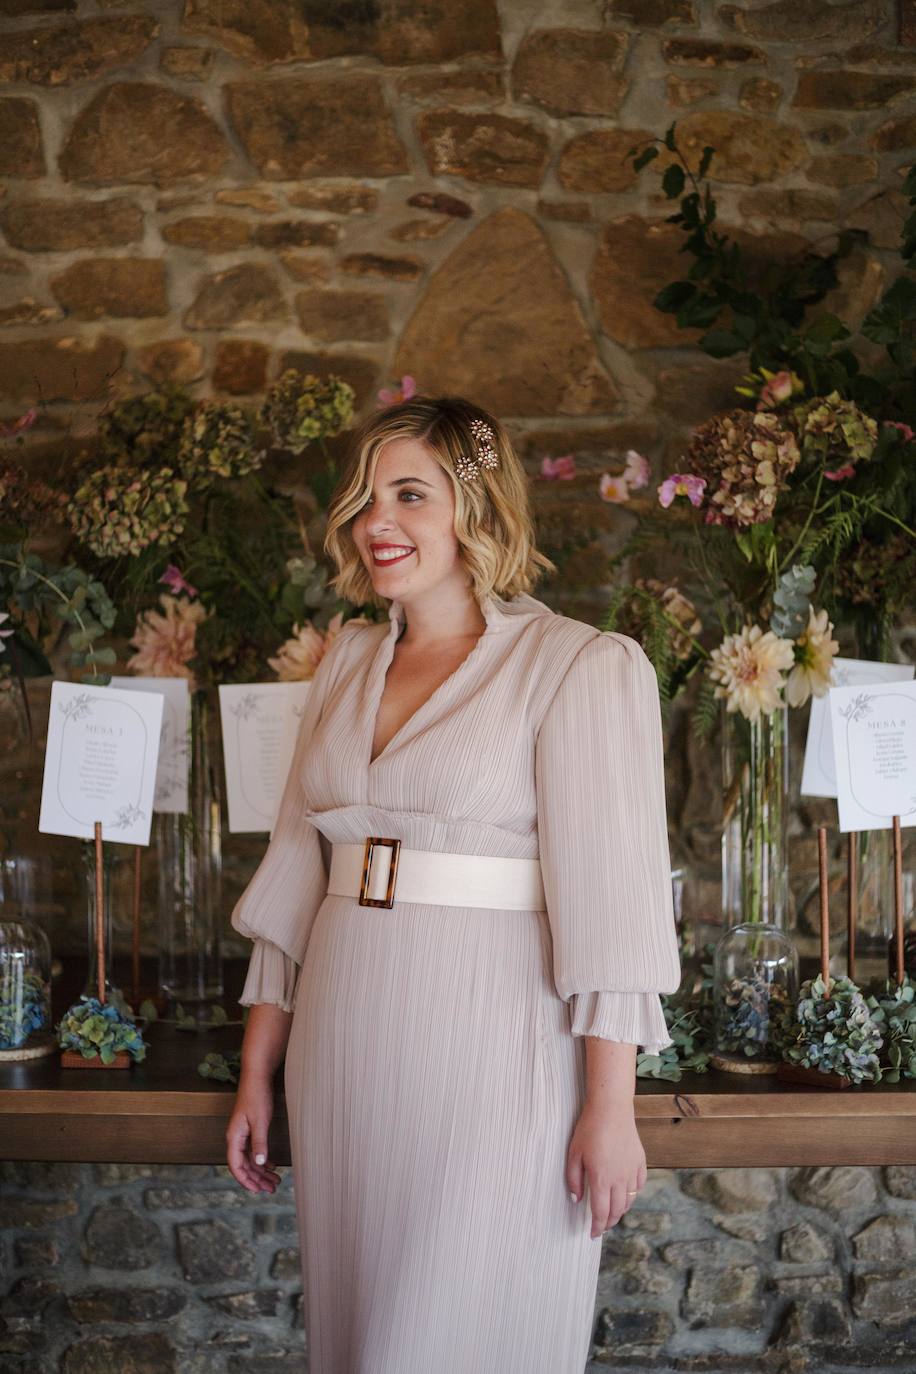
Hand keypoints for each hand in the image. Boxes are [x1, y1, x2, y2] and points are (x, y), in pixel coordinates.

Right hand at [226, 1074, 282, 1194]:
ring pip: (250, 1159)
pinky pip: (253, 1150)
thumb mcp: (260, 1121)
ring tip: (275, 1181)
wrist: (257, 1076)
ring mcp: (242, 1134)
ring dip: (261, 1171)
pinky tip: (272, 1165)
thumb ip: (259, 1143)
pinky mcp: (250, 1129)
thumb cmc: (257, 1096)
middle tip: (272, 1188)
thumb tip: (259, 1164)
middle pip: (244, 1165)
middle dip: (257, 1179)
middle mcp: (236, 1138)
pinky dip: (262, 1160)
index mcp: (234, 1137)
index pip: (236, 1166)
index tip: (258, 1190)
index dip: (246, 1180)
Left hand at [566, 1101, 646, 1238]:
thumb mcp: (574, 1154)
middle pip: (617, 1211)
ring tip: (612, 1212)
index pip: (601, 1213)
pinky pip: (639, 1185)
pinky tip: (626, 1192)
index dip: (597, 1227)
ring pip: (629, 1200)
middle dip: (608, 1222)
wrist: (611, 1108)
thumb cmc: (589, 1129)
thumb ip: (574, 1180)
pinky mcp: (640, 1161)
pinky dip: (633, 1194)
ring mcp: (632, 1171)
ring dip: (620, 1210)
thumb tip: (577, 1200)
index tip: (593, 1234)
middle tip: (601, 1226)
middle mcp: (620, 1179)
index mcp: (601, 1179)